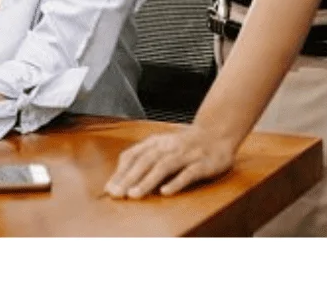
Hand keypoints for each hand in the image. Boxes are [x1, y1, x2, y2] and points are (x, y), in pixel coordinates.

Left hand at [104, 125, 235, 198]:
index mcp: (156, 142)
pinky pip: (188, 173)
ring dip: (147, 180)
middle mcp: (169, 146)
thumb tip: (119, 179)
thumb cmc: (185, 144)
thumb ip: (143, 158)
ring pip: (164, 166)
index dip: (120, 172)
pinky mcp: (203, 163)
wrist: (217, 132)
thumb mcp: (162, 145)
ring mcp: (187, 154)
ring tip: (134, 194)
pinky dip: (176, 182)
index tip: (109, 189)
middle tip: (117, 194)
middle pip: (145, 161)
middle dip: (129, 178)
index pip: (133, 155)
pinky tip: (165, 192)